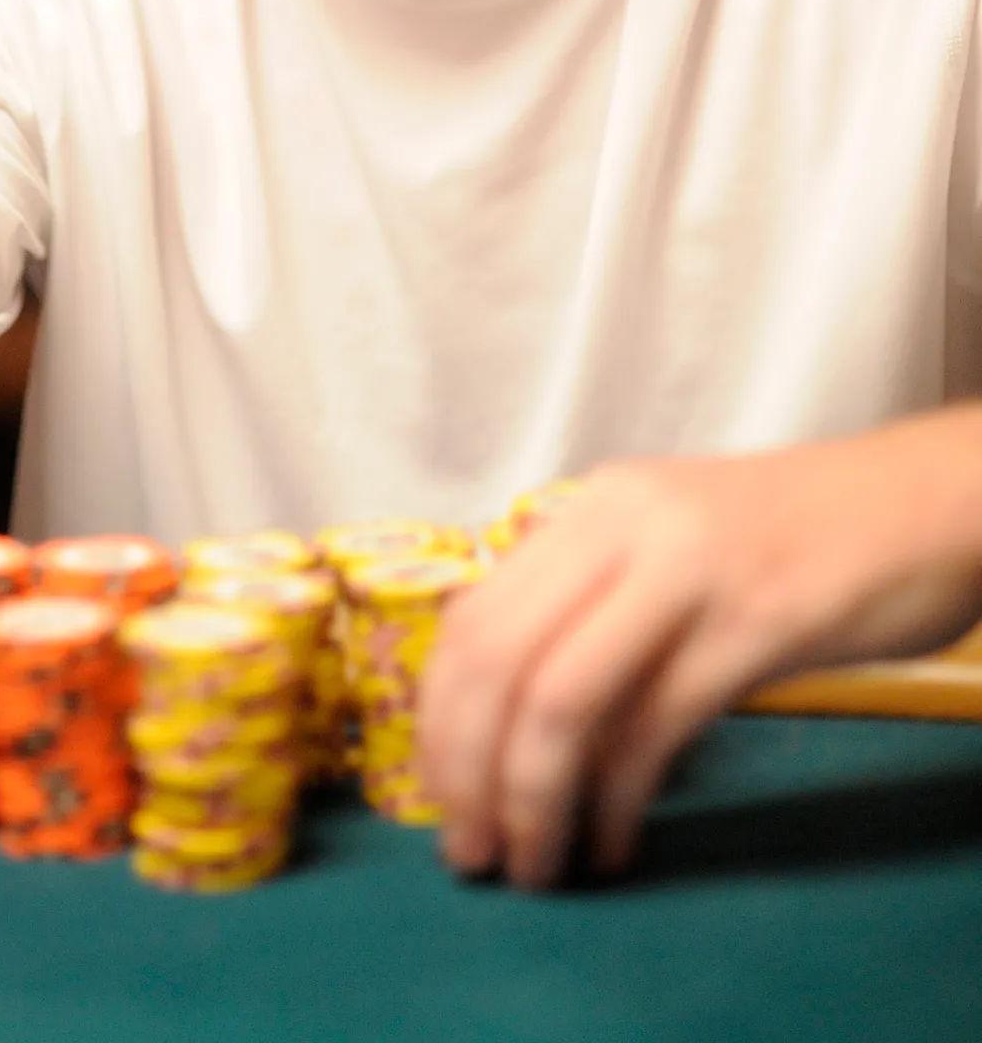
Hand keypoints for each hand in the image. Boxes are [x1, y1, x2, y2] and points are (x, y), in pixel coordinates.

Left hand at [416, 413, 981, 890]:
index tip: (441, 796)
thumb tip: (506, 695)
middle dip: (469, 768)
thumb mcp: (671, 544)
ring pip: (563, 697)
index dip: (441, 721)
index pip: (473, 616)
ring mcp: (687, 571)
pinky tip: (612, 841)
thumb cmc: (797, 537)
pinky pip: (655, 727)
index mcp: (593, 506)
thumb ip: (593, 596)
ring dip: (533, 799)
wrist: (925, 501)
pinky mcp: (754, 623)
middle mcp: (623, 524)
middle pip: (498, 659)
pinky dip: (616, 800)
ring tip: (535, 863)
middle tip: (471, 850)